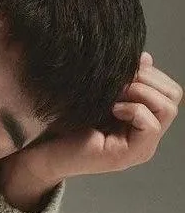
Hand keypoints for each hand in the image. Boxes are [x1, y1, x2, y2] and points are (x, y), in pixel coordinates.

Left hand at [13, 51, 180, 180]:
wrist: (41, 152)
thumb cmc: (63, 123)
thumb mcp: (97, 95)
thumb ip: (121, 80)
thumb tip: (145, 57)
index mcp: (142, 120)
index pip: (169, 90)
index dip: (149, 73)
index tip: (120, 72)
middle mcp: (147, 136)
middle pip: (174, 96)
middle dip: (147, 80)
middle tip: (118, 83)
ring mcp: (141, 148)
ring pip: (167, 108)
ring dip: (140, 93)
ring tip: (114, 96)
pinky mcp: (129, 155)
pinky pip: (150, 124)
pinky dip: (133, 109)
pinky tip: (111, 109)